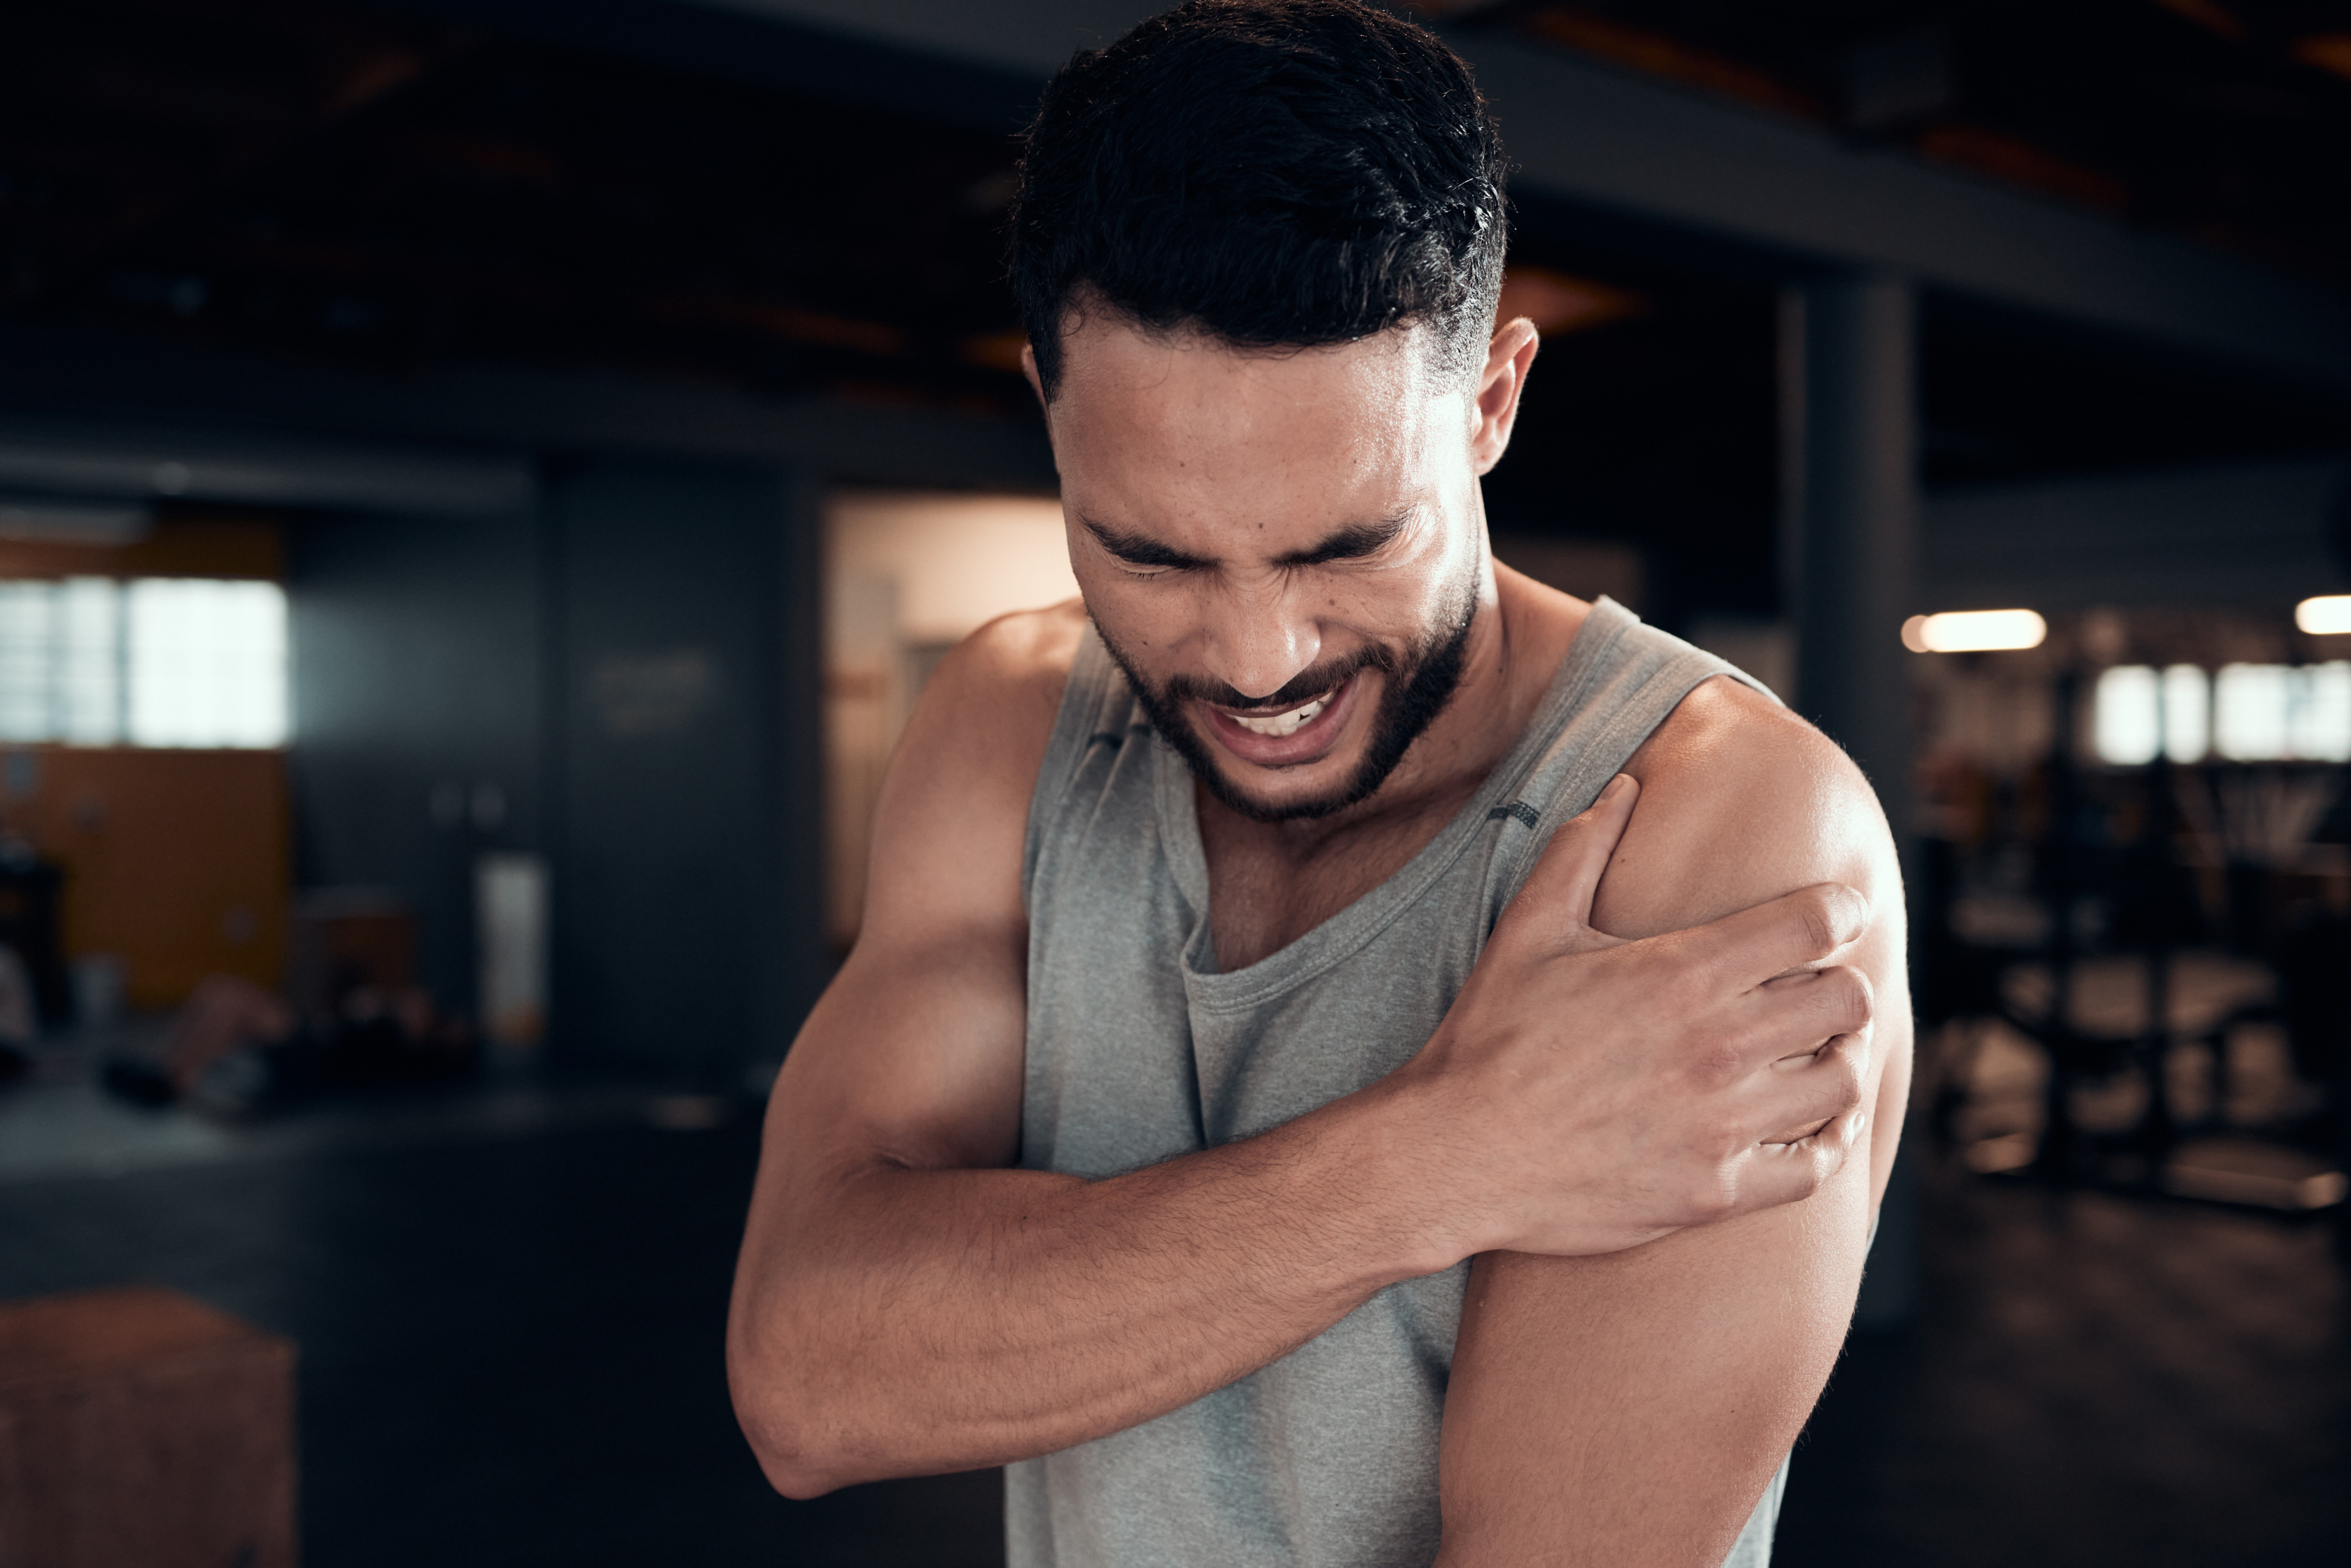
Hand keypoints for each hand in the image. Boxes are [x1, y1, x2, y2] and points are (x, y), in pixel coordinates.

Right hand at [1397, 774, 1871, 1258]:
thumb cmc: (1489, 1038)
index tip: (1838, 912)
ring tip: (1818, 1051)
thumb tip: (1625, 784)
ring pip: (1842, 1082)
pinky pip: (1817, 1166)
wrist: (1457, 1156)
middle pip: (1846, 1001)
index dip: (1842, 908)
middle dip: (1843, 983)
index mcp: (1681, 972)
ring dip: (1839, 1058)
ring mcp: (1721, 1125)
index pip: (1815, 924)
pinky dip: (1828, 1138)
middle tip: (1819, 985)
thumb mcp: (1528, 930)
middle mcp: (1716, 1046)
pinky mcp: (1715, 1191)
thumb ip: (1582, 850)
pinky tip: (1811, 1120)